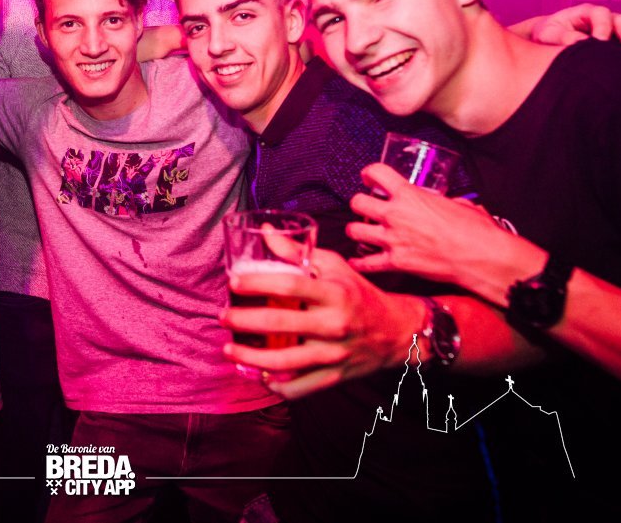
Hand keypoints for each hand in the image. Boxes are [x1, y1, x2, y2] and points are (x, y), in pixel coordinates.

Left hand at [221, 244, 421, 400]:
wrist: (397, 331)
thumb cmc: (359, 294)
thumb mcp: (334, 266)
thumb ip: (298, 252)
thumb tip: (266, 233)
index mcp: (333, 293)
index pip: (290, 286)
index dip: (258, 283)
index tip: (234, 282)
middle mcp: (334, 324)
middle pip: (280, 324)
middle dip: (244, 321)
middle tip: (223, 316)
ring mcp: (334, 354)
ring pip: (285, 362)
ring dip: (250, 357)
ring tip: (229, 349)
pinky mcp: (335, 376)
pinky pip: (300, 388)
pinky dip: (276, 386)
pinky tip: (259, 376)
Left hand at [347, 164, 545, 303]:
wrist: (480, 256)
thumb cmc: (474, 229)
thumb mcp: (457, 203)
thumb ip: (440, 201)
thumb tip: (444, 204)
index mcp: (410, 195)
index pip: (377, 173)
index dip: (369, 173)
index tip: (369, 178)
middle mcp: (395, 215)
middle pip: (357, 202)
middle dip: (359, 204)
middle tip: (366, 208)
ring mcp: (393, 239)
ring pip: (354, 230)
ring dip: (357, 231)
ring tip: (362, 232)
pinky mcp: (396, 262)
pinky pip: (367, 264)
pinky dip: (360, 263)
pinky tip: (358, 262)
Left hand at [528, 3, 620, 50]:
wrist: (551, 39)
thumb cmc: (549, 35)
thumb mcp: (549, 34)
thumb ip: (562, 36)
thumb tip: (580, 42)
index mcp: (586, 12)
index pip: (601, 15)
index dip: (603, 28)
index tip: (600, 43)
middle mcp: (606, 18)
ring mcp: (617, 28)